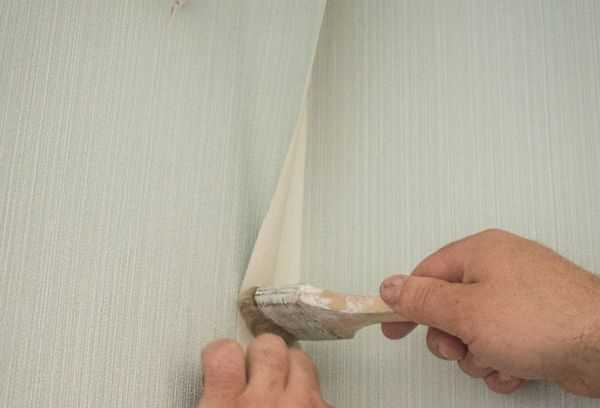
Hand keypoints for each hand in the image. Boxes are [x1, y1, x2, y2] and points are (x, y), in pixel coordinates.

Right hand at [199, 334, 327, 406]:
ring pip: (301, 360)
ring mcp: (301, 407)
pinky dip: (312, 395)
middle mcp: (264, 404)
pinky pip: (321, 390)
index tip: (223, 359)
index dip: (223, 352)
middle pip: (268, 346)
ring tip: (283, 384)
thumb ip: (213, 398)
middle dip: (262, 352)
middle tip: (256, 369)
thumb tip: (212, 385)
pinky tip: (301, 406)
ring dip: (292, 367)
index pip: (223, 352)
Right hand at [380, 229, 599, 396]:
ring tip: (498, 359)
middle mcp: (499, 270)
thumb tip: (390, 286)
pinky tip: (515, 369)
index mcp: (479, 253)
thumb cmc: (542, 320)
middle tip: (459, 348)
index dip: (406, 303)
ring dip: (477, 355)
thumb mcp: (465, 310)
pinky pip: (500, 344)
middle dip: (450, 337)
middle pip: (449, 307)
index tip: (393, 326)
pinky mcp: (536, 324)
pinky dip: (502, 362)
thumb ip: (421, 299)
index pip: (426, 274)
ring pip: (474, 332)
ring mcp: (520, 298)